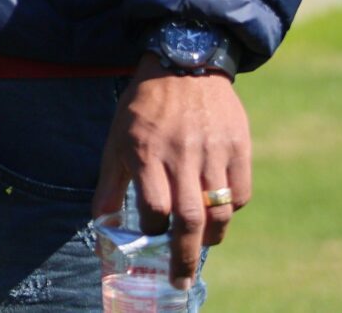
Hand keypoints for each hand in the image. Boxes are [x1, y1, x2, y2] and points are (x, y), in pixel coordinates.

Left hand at [91, 59, 253, 290]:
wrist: (185, 63)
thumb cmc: (144, 106)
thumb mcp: (117, 138)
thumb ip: (111, 182)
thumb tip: (102, 223)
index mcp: (146, 151)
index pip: (155, 207)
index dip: (154, 230)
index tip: (152, 240)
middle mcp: (181, 154)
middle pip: (190, 218)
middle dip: (184, 255)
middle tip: (181, 278)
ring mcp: (213, 151)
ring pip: (219, 211)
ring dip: (211, 237)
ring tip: (200, 246)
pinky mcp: (239, 146)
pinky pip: (239, 192)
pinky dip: (229, 210)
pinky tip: (218, 213)